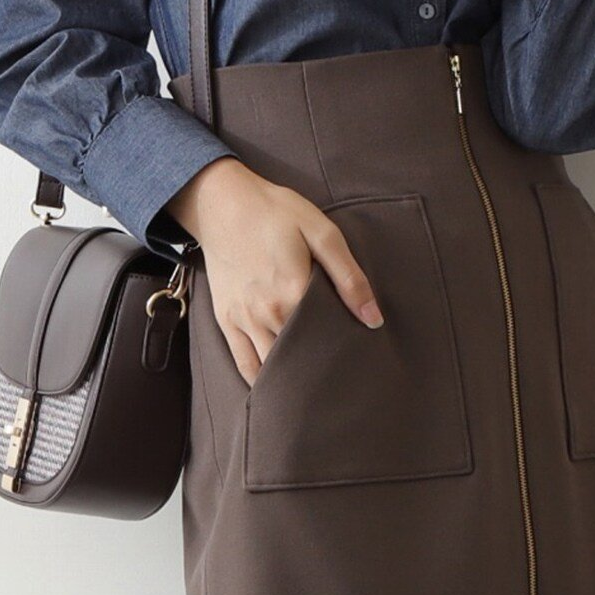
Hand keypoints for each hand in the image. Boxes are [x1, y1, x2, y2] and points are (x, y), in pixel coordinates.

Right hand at [164, 156, 382, 388]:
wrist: (222, 202)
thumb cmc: (276, 212)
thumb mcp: (322, 232)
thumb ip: (349, 277)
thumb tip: (373, 319)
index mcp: (293, 293)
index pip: (325, 341)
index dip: (343, 354)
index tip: (359, 366)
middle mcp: (266, 314)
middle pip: (299, 360)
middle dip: (319, 373)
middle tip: (342, 385)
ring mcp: (243, 320)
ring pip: (271, 368)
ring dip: (292, 381)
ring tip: (315, 393)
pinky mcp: (226, 320)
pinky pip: (244, 364)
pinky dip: (260, 380)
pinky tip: (278, 390)